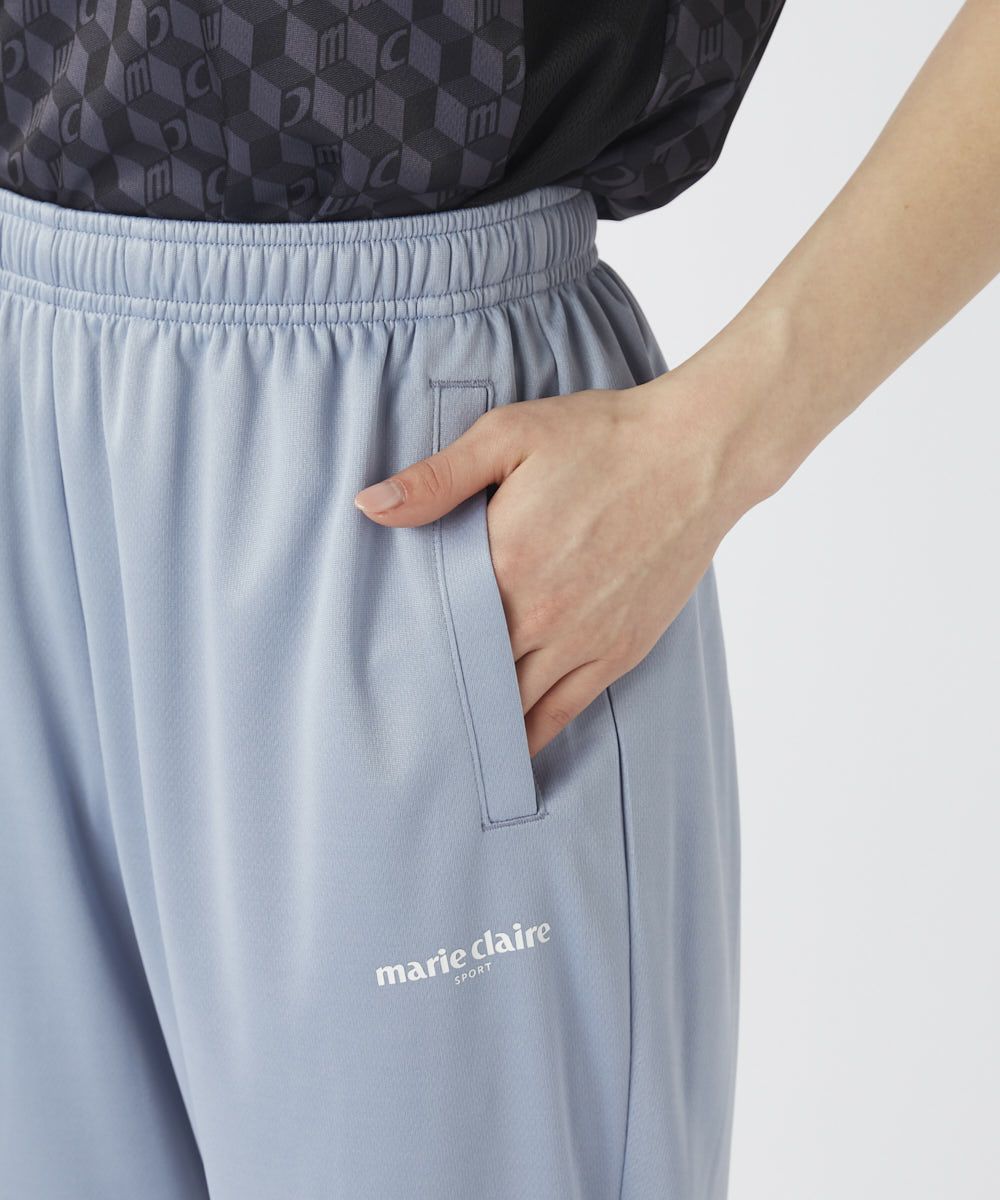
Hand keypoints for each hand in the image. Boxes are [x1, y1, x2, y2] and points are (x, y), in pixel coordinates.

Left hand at [353, 370, 757, 756]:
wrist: (696, 456)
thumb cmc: (602, 438)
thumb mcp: (509, 436)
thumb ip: (437, 479)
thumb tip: (369, 507)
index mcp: (503, 562)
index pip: (435, 624)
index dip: (405, 648)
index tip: (378, 665)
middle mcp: (539, 613)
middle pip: (470, 672)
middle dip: (437, 691)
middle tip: (400, 714)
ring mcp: (582, 639)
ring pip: (514, 702)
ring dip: (479, 720)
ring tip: (443, 744)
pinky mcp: (619, 650)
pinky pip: (564, 711)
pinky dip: (532, 734)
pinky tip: (509, 749)